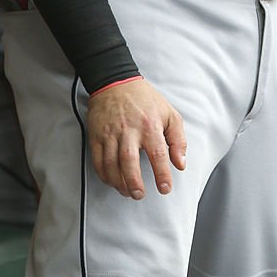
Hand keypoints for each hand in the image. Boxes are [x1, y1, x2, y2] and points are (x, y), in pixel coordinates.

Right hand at [87, 78, 185, 199]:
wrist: (116, 82)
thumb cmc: (145, 99)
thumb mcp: (169, 113)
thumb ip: (178, 139)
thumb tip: (180, 164)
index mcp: (150, 125)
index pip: (158, 155)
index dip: (162, 175)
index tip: (164, 188)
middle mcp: (129, 130)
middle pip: (130, 163)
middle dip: (134, 183)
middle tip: (140, 194)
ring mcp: (110, 133)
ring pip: (111, 164)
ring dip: (119, 182)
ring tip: (127, 191)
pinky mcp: (96, 135)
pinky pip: (98, 160)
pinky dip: (104, 175)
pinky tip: (112, 181)